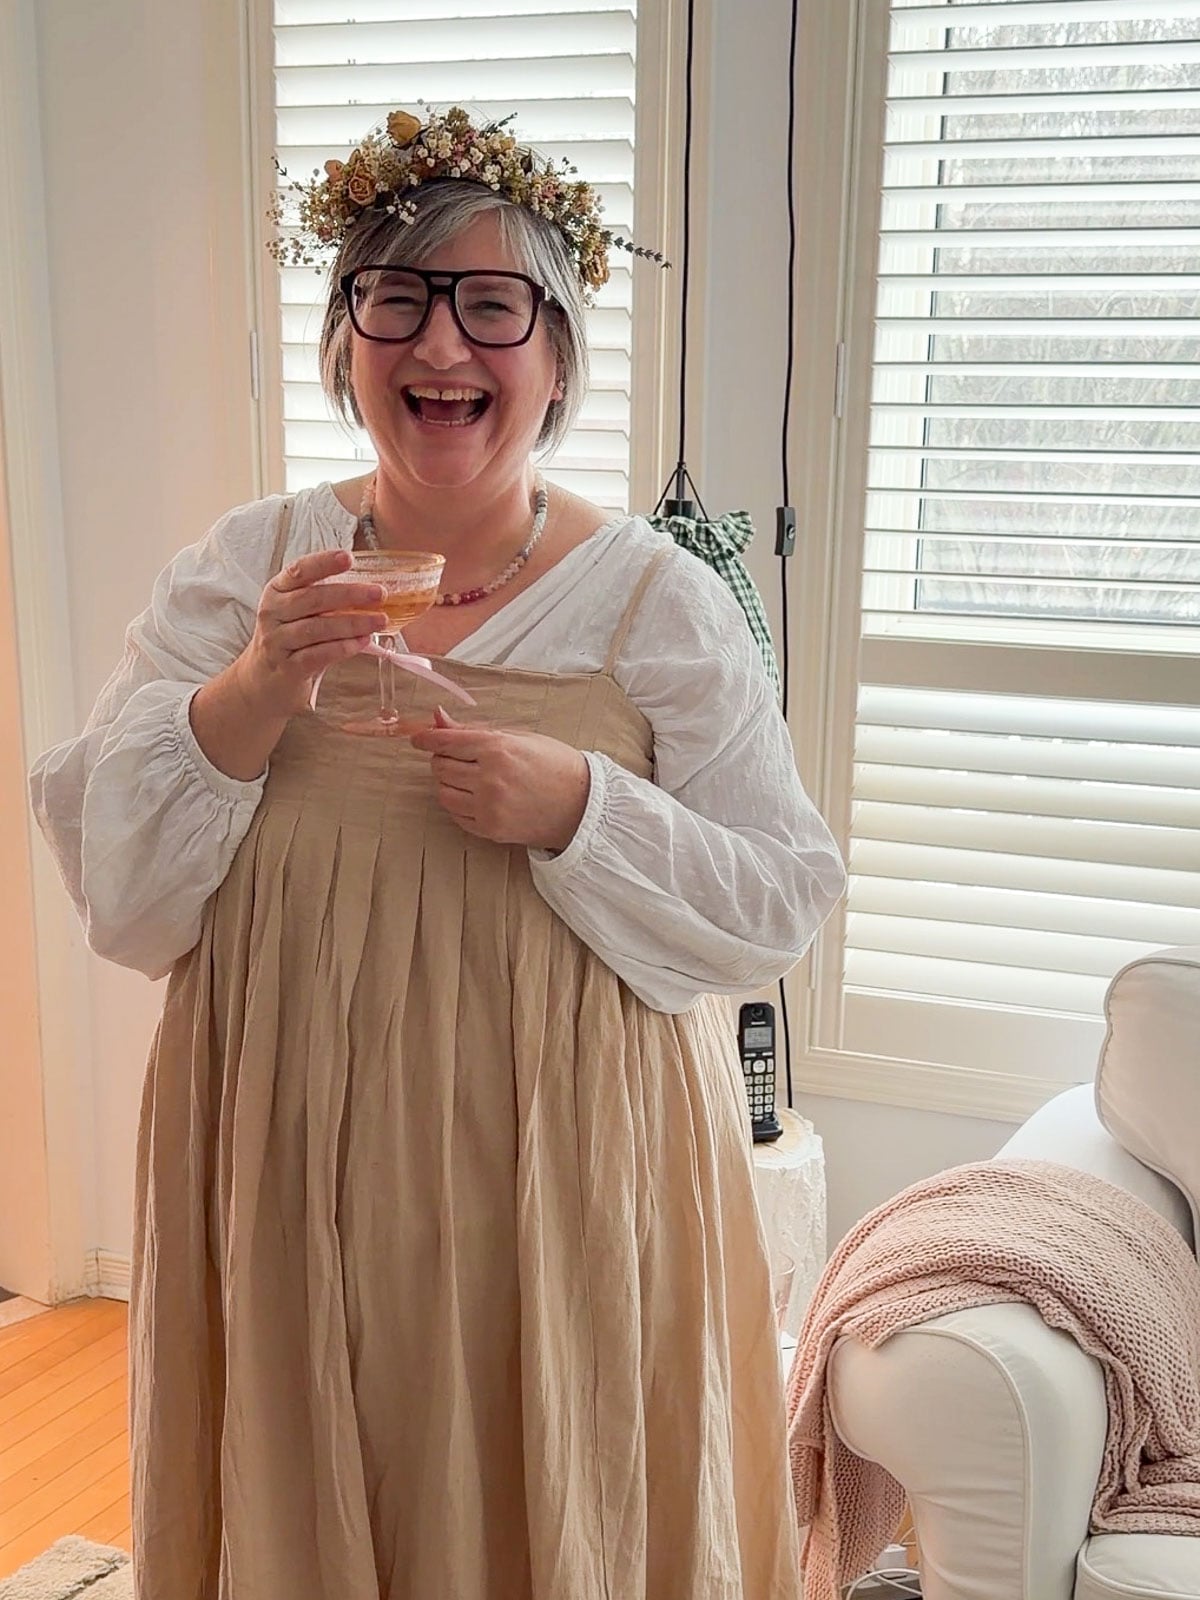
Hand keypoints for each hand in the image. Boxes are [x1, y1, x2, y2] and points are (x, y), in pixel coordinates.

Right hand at [234, 550, 388, 717]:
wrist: (263, 680)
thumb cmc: (290, 638)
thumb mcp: (298, 612)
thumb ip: (325, 599)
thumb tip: (370, 590)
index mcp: (277, 591)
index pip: (299, 571)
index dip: (323, 563)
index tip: (348, 557)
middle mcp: (273, 613)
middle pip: (311, 599)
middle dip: (348, 594)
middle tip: (379, 593)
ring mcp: (277, 641)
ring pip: (316, 628)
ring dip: (352, 623)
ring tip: (379, 620)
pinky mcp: (287, 667)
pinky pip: (317, 655)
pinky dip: (342, 648)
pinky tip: (362, 642)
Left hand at [411, 708, 590, 850]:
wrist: (581, 804)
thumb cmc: (553, 764)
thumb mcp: (517, 738)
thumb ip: (472, 731)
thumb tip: (436, 718)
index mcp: (497, 749)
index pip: (446, 742)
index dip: (426, 739)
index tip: (417, 739)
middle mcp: (489, 778)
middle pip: (440, 767)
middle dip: (443, 760)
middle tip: (458, 758)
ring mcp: (488, 807)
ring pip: (443, 793)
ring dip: (448, 783)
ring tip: (469, 778)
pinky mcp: (490, 829)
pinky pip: (456, 815)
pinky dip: (459, 804)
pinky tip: (477, 797)